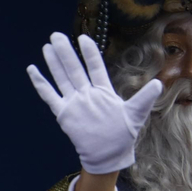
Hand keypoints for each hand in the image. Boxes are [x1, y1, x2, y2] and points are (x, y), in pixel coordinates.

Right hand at [27, 33, 162, 174]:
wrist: (107, 155)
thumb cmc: (122, 135)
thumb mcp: (135, 115)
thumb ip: (144, 98)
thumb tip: (158, 83)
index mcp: (103, 91)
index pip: (95, 67)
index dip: (89, 53)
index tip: (83, 38)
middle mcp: (87, 93)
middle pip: (74, 68)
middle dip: (66, 52)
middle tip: (57, 35)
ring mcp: (74, 102)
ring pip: (62, 78)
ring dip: (54, 63)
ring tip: (47, 46)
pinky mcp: (64, 113)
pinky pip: (50, 96)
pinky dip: (41, 83)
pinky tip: (33, 70)